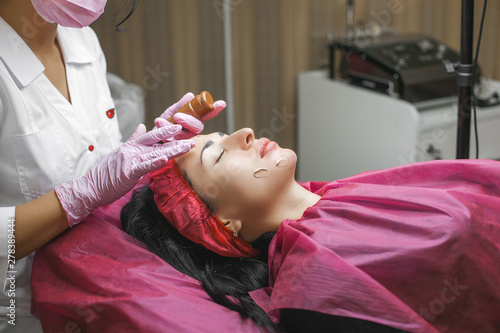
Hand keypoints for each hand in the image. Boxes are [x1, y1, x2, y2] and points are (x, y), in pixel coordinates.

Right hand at [55, 124, 193, 226]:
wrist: (92, 186)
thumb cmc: (109, 172)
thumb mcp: (123, 152)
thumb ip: (134, 139)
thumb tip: (141, 126)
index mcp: (134, 144)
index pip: (154, 131)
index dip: (168, 122)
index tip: (181, 116)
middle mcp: (134, 148)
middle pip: (157, 137)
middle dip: (174, 131)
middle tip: (189, 125)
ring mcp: (132, 158)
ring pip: (156, 151)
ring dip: (173, 148)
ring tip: (187, 145)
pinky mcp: (129, 171)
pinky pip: (145, 166)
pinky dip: (155, 162)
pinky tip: (166, 158)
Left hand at [156, 92, 225, 138]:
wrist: (150, 138)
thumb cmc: (164, 125)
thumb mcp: (172, 112)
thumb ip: (181, 105)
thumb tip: (190, 95)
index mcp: (195, 120)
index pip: (208, 115)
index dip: (215, 109)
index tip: (222, 103)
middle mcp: (192, 131)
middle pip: (198, 127)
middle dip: (189, 121)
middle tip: (178, 116)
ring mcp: (184, 140)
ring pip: (185, 134)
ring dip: (175, 126)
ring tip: (163, 120)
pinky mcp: (174, 147)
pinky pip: (171, 140)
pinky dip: (164, 129)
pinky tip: (159, 122)